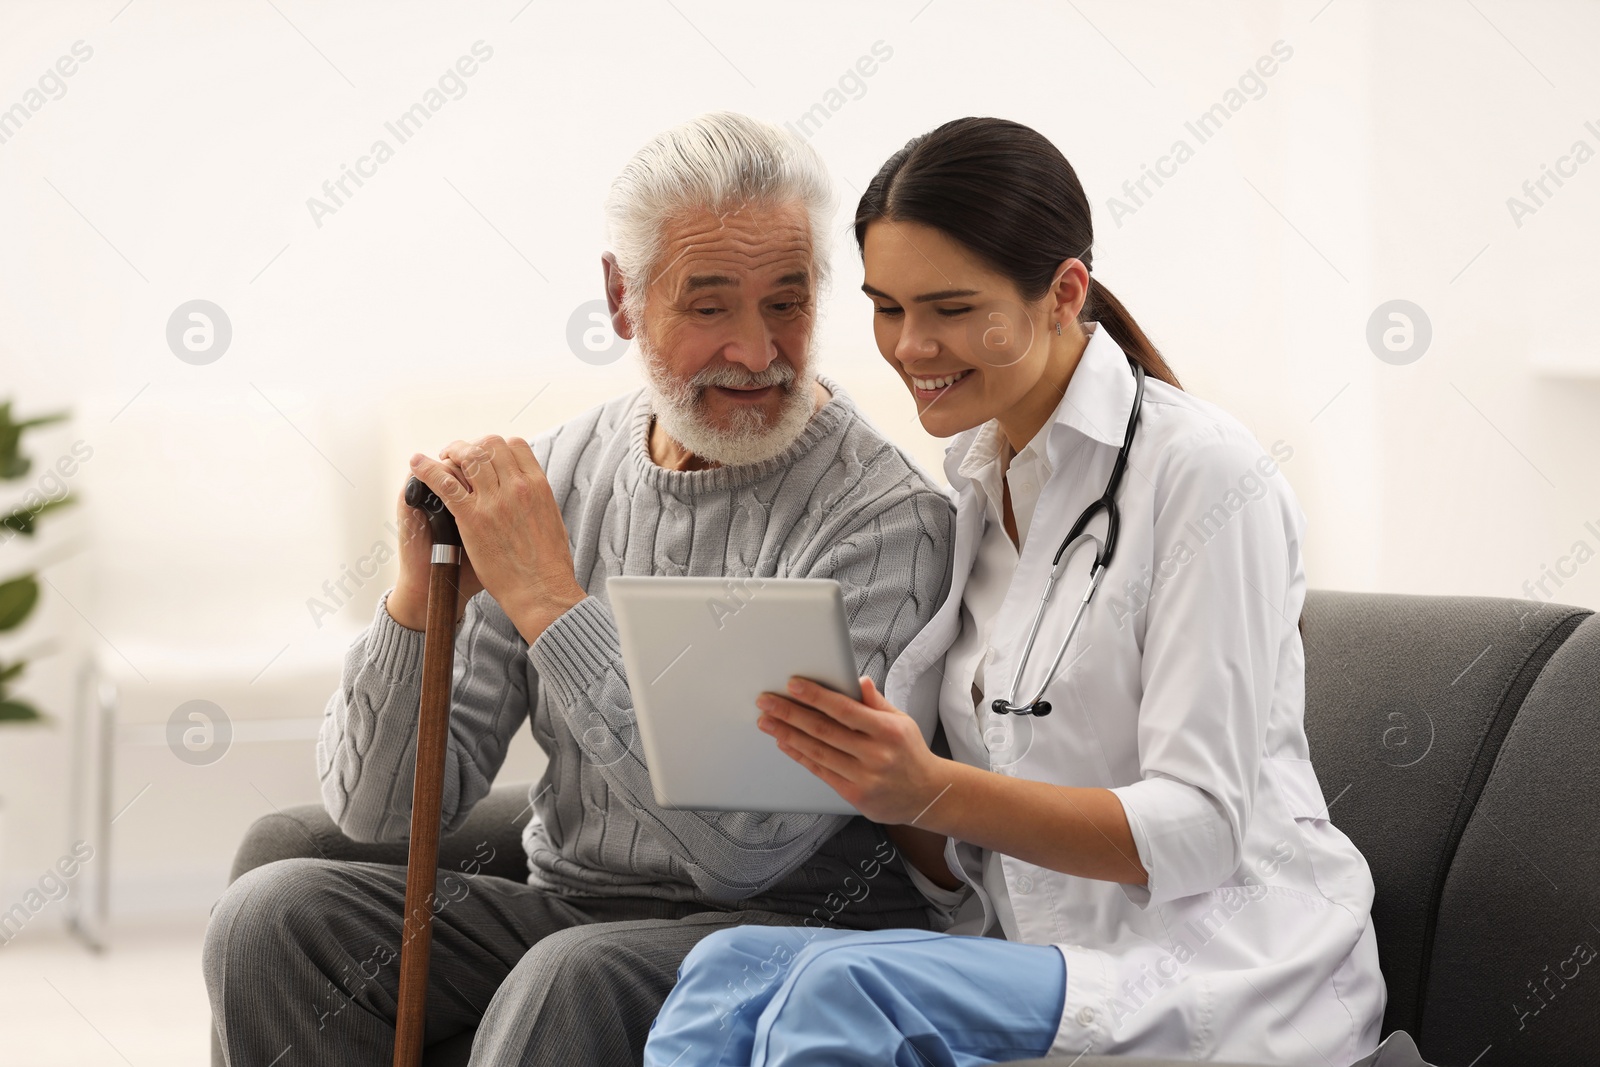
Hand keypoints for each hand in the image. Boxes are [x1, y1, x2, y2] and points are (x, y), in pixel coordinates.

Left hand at [406, 435, 585, 643]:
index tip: (488, 455)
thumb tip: (529, 491)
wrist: (541, 590)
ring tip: (443, 457)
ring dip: (452, 451)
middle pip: (490, 445)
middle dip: (473, 445)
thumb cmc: (549, 563)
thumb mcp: (552, 519)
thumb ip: (537, 500)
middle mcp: (517, 486)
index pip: (516, 445)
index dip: (498, 446)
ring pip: (469, 457)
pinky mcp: (472, 517)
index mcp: (538, 485)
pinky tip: (417, 464)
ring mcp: (494, 500)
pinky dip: (428, 470)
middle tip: (460, 455)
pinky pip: (445, 484)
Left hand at [756, 676, 952, 825]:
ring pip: (818, 752)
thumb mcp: (901, 721)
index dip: (816, 696)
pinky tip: (784, 743)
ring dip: (787, 734)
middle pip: (824, 730)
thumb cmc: (910, 753)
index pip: (845, 709)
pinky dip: (799, 755)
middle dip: (790, 714)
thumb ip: (876, 702)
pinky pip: (820, 771)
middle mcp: (875, 754)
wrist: (927, 795)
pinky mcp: (854, 795)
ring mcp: (864, 777)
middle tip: (767, 702)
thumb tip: (858, 680)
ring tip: (767, 721)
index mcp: (888, 731)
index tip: (793, 685)